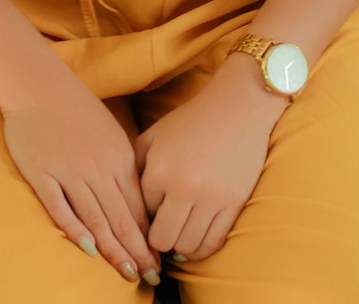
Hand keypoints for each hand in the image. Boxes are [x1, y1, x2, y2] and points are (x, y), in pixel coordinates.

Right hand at [1, 75, 161, 285]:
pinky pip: (60, 207)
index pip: (137, 207)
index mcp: (118, 157)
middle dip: (138, 252)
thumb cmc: (76, 108)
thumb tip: (135, 205)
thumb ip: (121, 167)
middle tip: (151, 278)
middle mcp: (97, 168)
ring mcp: (69, 171)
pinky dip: (74, 229)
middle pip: (121, 218)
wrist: (38, 84)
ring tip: (127, 274)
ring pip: (96, 218)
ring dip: (113, 249)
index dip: (148, 239)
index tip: (158, 263)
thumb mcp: (110, 134)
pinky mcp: (43, 174)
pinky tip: (87, 249)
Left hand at [132, 58, 285, 263]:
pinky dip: (200, 249)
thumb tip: (121, 201)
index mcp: (159, 170)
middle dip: (158, 239)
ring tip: (178, 234)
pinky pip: (212, 244)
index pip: (141, 214)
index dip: (143, 216)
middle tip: (161, 231)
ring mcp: (211, 198)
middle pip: (161, 240)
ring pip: (186, 247)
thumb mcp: (154, 136)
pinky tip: (194, 240)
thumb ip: (133, 166)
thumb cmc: (190, 122)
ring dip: (179, 245)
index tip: (148, 215)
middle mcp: (183, 187)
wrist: (237, 108)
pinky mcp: (234, 204)